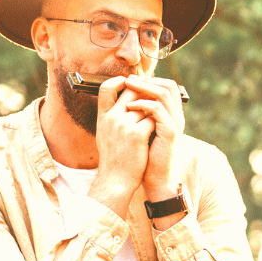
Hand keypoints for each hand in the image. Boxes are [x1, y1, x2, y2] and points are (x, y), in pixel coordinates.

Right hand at [89, 76, 154, 209]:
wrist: (116, 179)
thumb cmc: (114, 157)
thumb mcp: (106, 133)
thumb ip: (113, 116)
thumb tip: (127, 101)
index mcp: (103, 116)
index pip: (106, 87)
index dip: (119, 81)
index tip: (130, 84)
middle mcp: (112, 117)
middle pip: (131, 91)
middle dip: (145, 92)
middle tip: (154, 98)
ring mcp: (124, 125)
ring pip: (146, 104)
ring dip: (154, 109)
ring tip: (158, 117)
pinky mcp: (137, 134)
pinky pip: (153, 118)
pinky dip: (158, 123)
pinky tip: (158, 130)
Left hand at [113, 74, 185, 201]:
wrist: (155, 178)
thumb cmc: (147, 157)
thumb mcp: (144, 131)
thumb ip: (142, 116)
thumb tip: (128, 99)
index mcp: (172, 115)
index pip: (167, 87)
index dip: (151, 80)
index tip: (133, 80)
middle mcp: (177, 117)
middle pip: (168, 85)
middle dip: (147, 80)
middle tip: (129, 79)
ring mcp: (175, 124)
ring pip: (163, 93)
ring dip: (143, 87)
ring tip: (128, 87)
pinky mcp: (170, 132)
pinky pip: (158, 110)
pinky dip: (143, 104)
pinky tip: (130, 106)